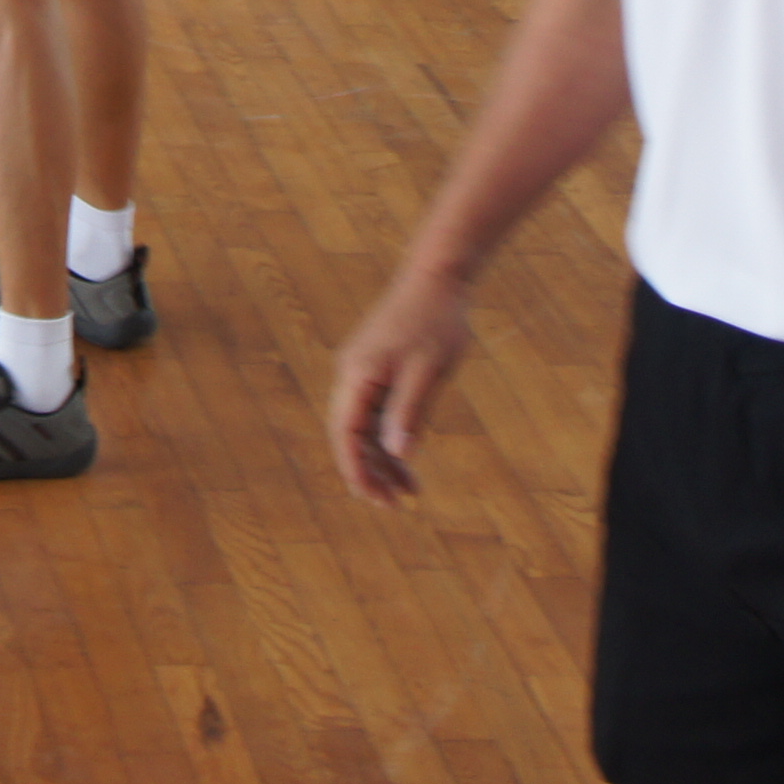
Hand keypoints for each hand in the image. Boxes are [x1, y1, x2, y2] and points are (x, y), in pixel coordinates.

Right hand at [329, 265, 474, 503]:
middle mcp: (352, 374)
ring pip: (365, 426)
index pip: (346, 434)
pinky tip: (409, 457)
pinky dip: (390, 437)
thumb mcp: (429, 370)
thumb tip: (397, 452)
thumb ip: (410, 410)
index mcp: (359, 374)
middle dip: (370, 472)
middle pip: (350, 435)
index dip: (358, 470)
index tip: (376, 500)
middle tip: (395, 506)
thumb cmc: (436, 321)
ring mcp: (363, 370)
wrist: (437, 277)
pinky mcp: (377, 368)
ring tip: (411, 491)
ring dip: (383, 459)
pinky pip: (376, 412)